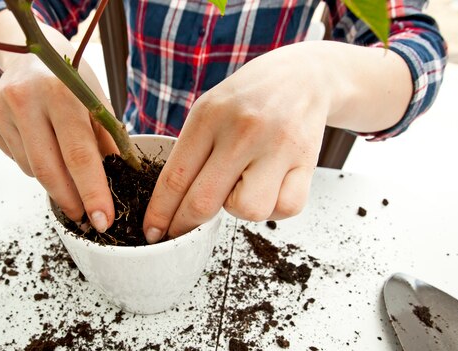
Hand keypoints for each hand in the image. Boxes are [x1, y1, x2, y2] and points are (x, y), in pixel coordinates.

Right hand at [0, 53, 117, 231]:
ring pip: (30, 168)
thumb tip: (121, 182)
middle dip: (70, 200)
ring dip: (53, 178)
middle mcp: (26, 98)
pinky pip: (14, 158)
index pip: (79, 154)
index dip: (92, 192)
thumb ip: (109, 141)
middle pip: (49, 169)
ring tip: (64, 163)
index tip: (103, 220)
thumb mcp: (98, 103)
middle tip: (85, 217)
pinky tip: (41, 143)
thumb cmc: (73, 79)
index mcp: (62, 92)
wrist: (34, 50)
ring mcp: (0, 106)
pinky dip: (33, 162)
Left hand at [143, 42, 332, 242]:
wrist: (303, 77)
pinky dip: (274, 208)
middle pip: (203, 201)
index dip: (160, 212)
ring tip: (243, 185)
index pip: (175, 177)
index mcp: (209, 116)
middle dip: (185, 226)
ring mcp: (277, 147)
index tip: (151, 231)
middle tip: (180, 232)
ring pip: (247, 211)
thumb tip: (169, 204)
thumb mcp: (209, 109)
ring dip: (239, 209)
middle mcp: (243, 131)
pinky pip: (284, 209)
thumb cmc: (248, 99)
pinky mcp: (307, 162)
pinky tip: (271, 186)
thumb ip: (190, 151)